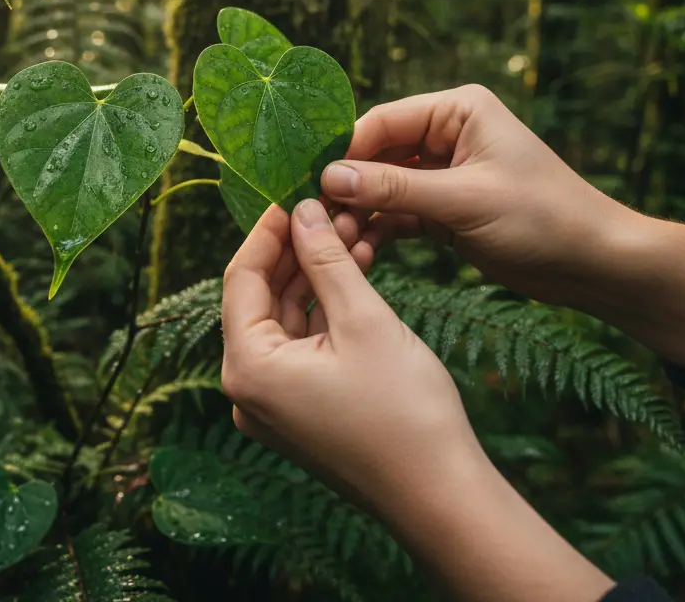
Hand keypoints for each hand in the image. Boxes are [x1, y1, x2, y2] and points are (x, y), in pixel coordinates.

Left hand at [221, 198, 615, 601]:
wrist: (443, 495)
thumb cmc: (404, 412)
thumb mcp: (363, 320)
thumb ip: (326, 258)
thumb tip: (304, 210)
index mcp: (247, 368)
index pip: (241, 277)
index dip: (269, 229)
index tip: (292, 189)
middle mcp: (248, 390)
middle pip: (262, 297)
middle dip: (297, 248)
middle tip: (329, 203)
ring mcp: (275, 405)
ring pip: (286, 318)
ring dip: (315, 273)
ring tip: (350, 227)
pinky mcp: (302, 411)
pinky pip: (304, 344)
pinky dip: (325, 308)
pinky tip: (354, 268)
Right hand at [322, 85, 684, 366]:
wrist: (595, 264)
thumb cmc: (542, 218)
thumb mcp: (464, 201)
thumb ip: (394, 189)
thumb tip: (329, 177)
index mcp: (457, 111)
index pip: (383, 121)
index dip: (344, 150)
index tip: (309, 181)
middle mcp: (447, 134)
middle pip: (377, 154)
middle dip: (349, 186)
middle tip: (314, 217)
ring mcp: (445, 173)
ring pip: (384, 187)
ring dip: (360, 212)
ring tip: (334, 240)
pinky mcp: (445, 209)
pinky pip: (399, 213)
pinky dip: (380, 230)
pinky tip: (359, 250)